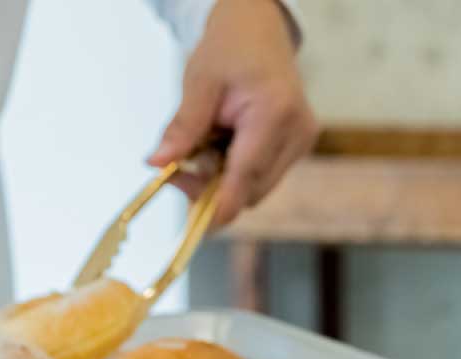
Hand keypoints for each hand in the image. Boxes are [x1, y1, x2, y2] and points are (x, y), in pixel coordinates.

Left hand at [148, 0, 317, 226]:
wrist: (258, 29)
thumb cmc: (231, 47)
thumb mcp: (199, 82)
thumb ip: (183, 127)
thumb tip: (158, 163)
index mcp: (276, 112)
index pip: (247, 175)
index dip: (221, 205)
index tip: (196, 227)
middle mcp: (298, 132)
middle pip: (252, 189)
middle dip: (213, 190)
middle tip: (175, 172)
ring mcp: (303, 141)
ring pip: (257, 187)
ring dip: (224, 180)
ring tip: (201, 148)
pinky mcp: (299, 146)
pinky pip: (263, 175)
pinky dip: (237, 170)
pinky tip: (223, 145)